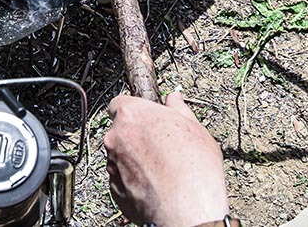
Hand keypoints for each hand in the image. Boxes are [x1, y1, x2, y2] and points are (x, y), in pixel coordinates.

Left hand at [103, 92, 228, 225]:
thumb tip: (175, 100)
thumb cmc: (192, 167)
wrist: (185, 206)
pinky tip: (156, 183)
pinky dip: (134, 179)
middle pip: (121, 130)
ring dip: (135, 158)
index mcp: (132, 113)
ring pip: (121, 155)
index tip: (149, 117)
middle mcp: (116, 136)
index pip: (120, 102)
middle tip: (161, 144)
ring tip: (162, 168)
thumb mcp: (194, 127)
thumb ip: (178, 110)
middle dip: (137, 136)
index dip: (137, 111)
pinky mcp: (114, 188)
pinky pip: (122, 178)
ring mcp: (113, 163)